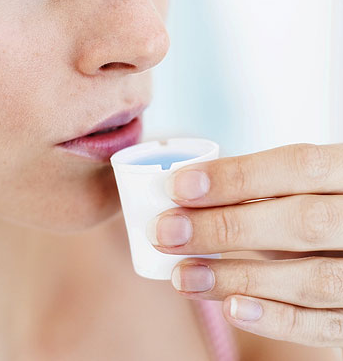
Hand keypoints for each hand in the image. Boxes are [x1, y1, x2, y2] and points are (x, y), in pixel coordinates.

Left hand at [146, 143, 342, 348]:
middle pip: (301, 221)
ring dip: (237, 277)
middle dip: (225, 227)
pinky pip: (327, 325)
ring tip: (181, 275)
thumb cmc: (318, 207)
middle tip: (165, 232)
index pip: (298, 166)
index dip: (235, 177)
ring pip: (312, 278)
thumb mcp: (302, 187)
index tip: (177, 187)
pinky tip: (229, 308)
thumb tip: (184, 194)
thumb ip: (261, 188)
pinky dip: (276, 318)